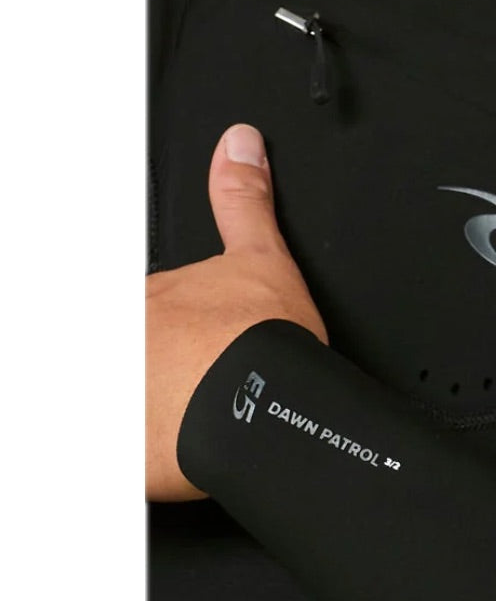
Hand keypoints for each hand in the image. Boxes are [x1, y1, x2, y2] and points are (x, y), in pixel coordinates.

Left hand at [146, 123, 327, 501]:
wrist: (266, 406)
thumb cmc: (264, 344)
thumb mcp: (262, 258)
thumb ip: (243, 203)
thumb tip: (240, 145)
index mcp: (149, 299)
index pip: (149, 313)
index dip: (176, 332)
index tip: (192, 349)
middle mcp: (128, 340)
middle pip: (141, 354)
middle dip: (162, 368)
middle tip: (202, 385)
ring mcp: (124, 390)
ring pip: (136, 398)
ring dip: (156, 408)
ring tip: (198, 423)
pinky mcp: (130, 447)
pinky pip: (134, 454)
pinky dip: (153, 455)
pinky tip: (180, 456)